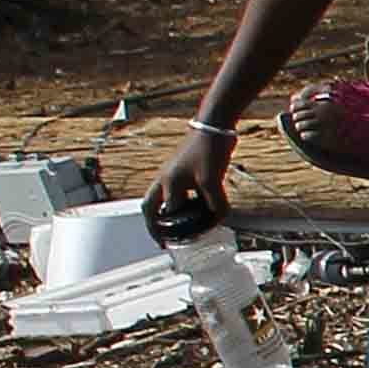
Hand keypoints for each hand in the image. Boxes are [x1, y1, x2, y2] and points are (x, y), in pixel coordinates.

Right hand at [145, 120, 238, 240]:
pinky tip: (196, 210)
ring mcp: (172, 175)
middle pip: (150, 208)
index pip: (169, 214)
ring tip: (177, 229)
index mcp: (167, 184)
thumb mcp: (212, 180)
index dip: (177, 229)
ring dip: (168, 215)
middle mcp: (165, 181)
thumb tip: (218, 218)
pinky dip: (183, 204)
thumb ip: (215, 203)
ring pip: (162, 200)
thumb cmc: (208, 149)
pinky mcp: (183, 172)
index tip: (182, 240)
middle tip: (161, 240)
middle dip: (154, 226)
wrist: (213, 126)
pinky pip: (177, 193)